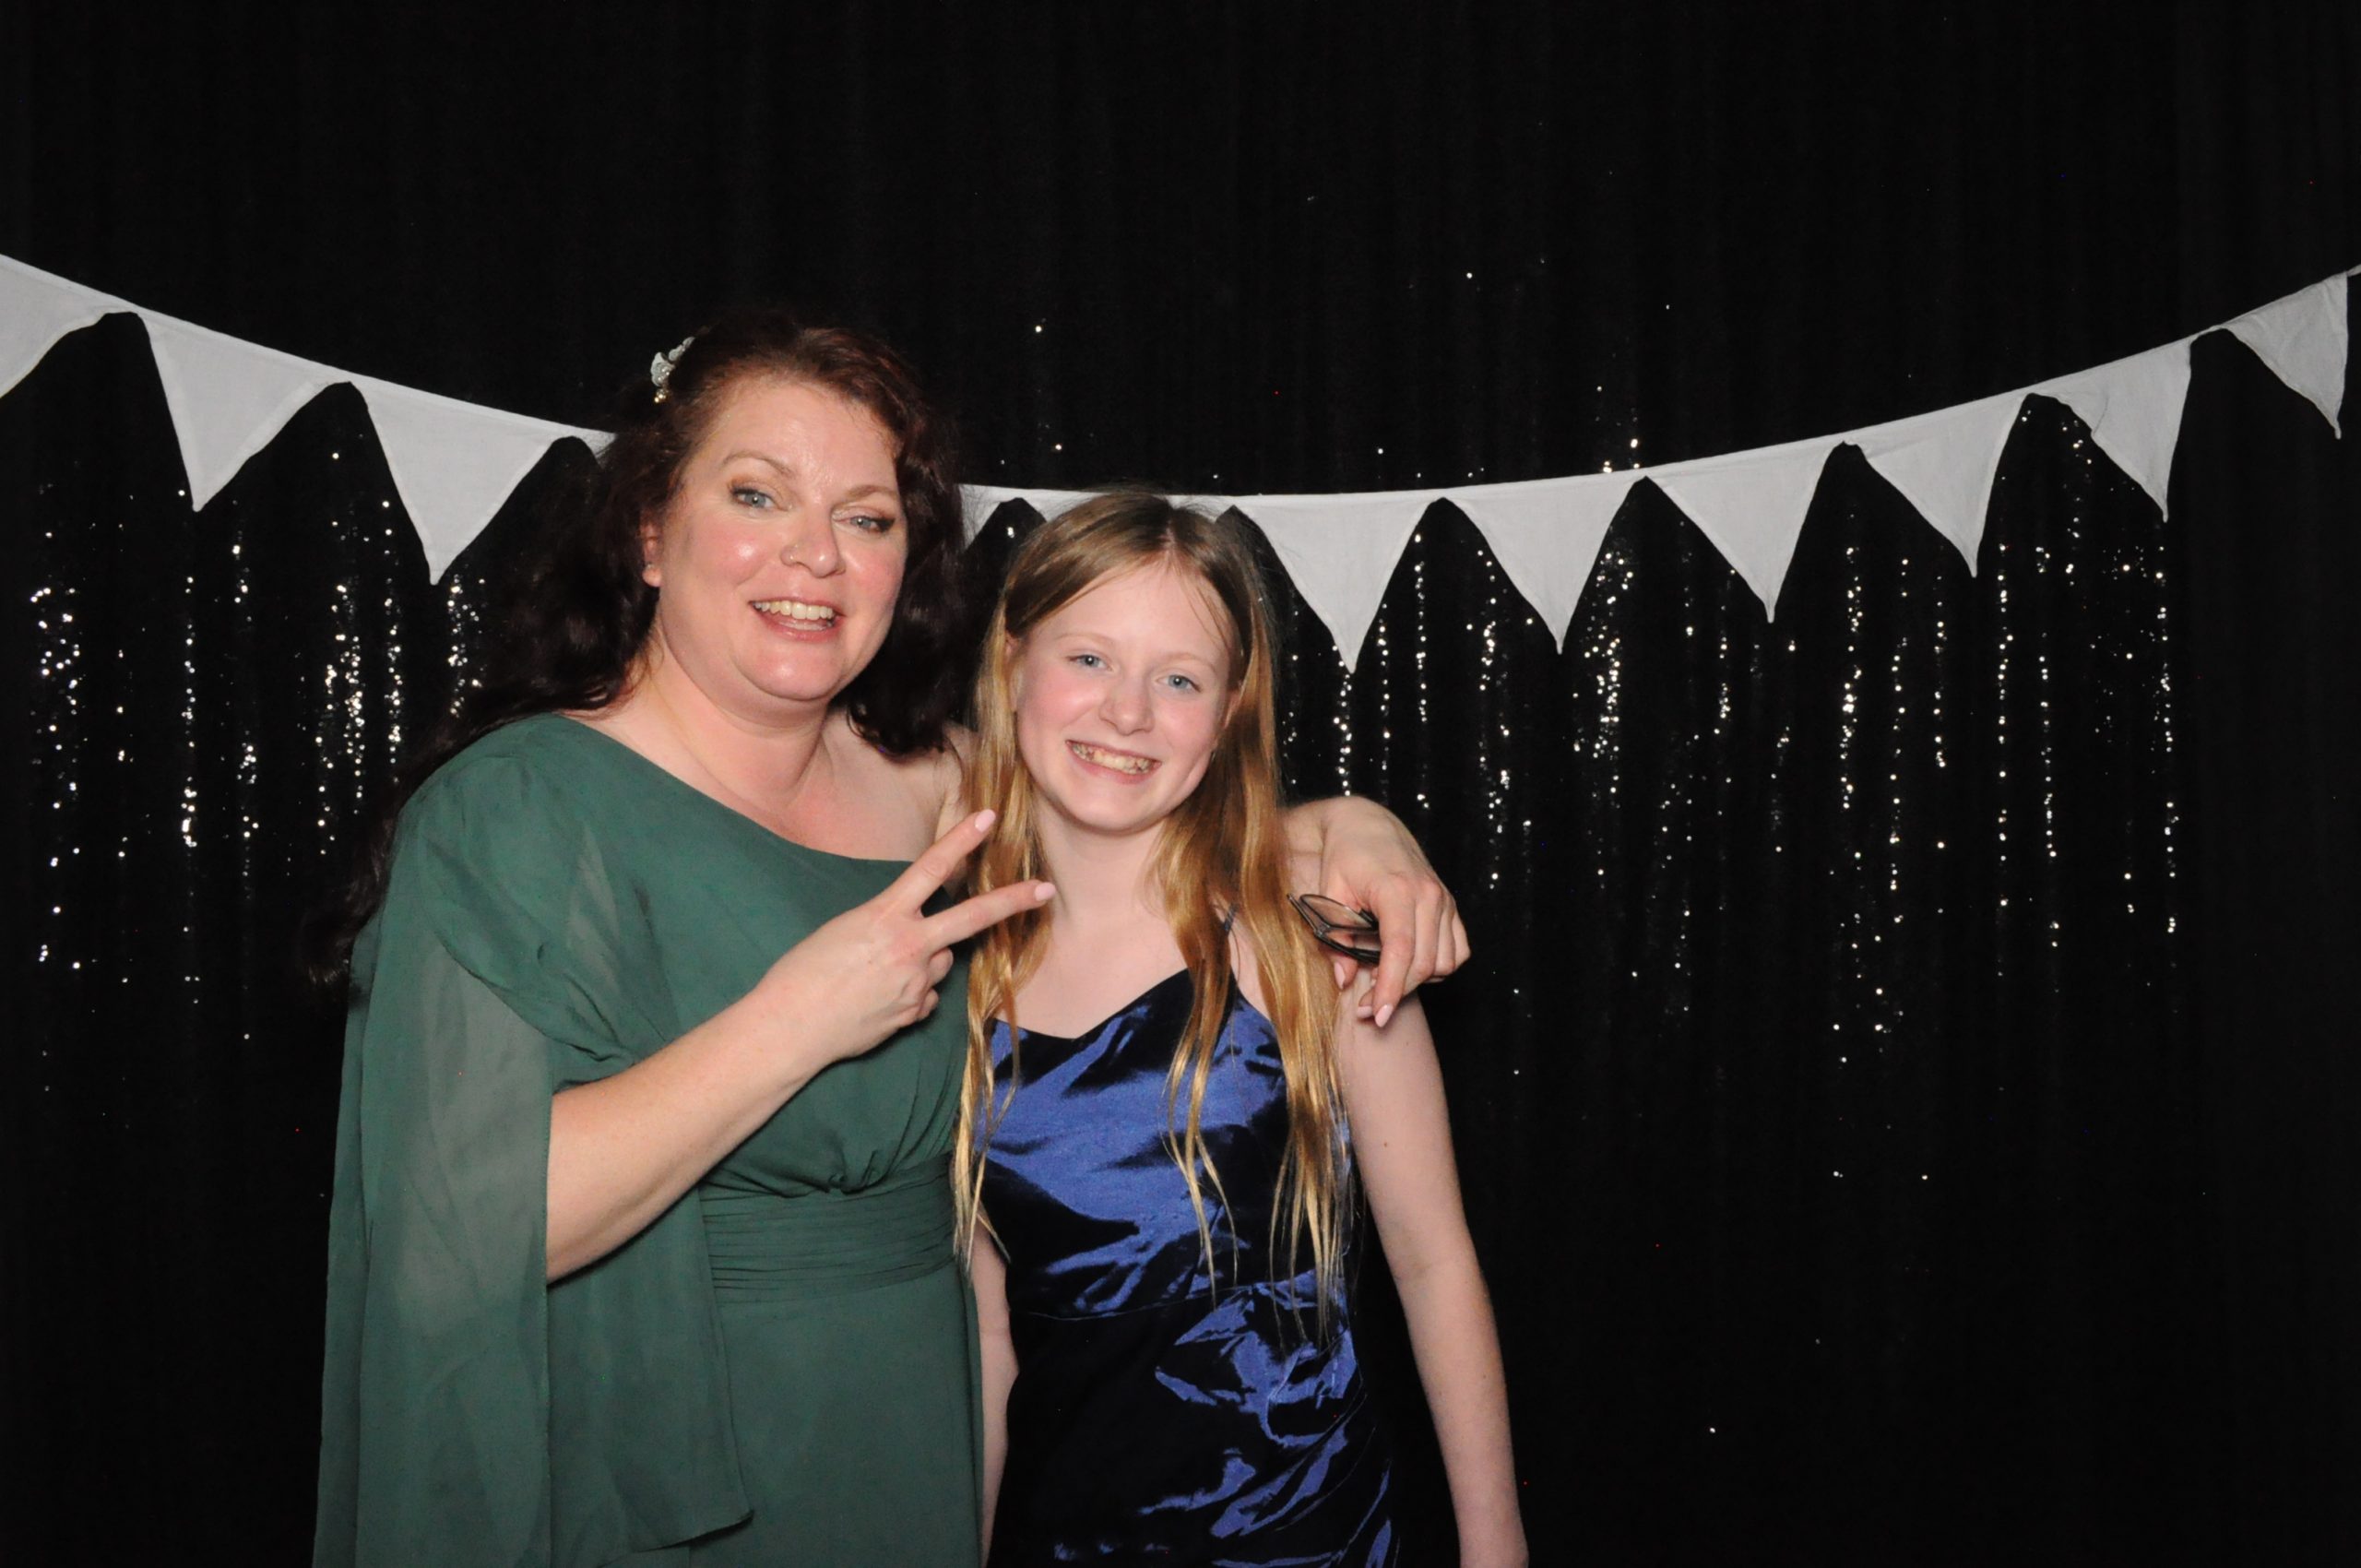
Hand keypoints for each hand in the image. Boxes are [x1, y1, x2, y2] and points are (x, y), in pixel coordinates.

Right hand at [757, 810, 1051, 1067]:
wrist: (789, 1027)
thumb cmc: (802, 973)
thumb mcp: (844, 931)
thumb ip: (890, 928)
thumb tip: (924, 946)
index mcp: (885, 916)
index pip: (931, 869)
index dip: (962, 840)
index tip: (989, 818)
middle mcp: (909, 947)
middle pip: (972, 918)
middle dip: (1013, 901)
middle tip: (1045, 890)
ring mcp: (916, 983)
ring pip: (942, 962)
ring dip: (926, 960)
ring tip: (877, 973)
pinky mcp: (914, 1013)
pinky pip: (925, 996)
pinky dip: (911, 994)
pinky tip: (877, 1000)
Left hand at [1310, 798, 1469, 1026]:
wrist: (1367, 824)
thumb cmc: (1343, 856)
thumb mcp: (1328, 892)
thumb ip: (1333, 937)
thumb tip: (1345, 979)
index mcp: (1397, 889)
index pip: (1400, 950)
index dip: (1389, 988)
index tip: (1375, 1015)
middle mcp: (1429, 895)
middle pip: (1424, 964)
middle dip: (1396, 994)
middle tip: (1365, 1010)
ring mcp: (1444, 900)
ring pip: (1445, 963)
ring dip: (1418, 982)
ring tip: (1384, 985)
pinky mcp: (1451, 906)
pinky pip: (1458, 951)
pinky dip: (1439, 966)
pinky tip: (1410, 965)